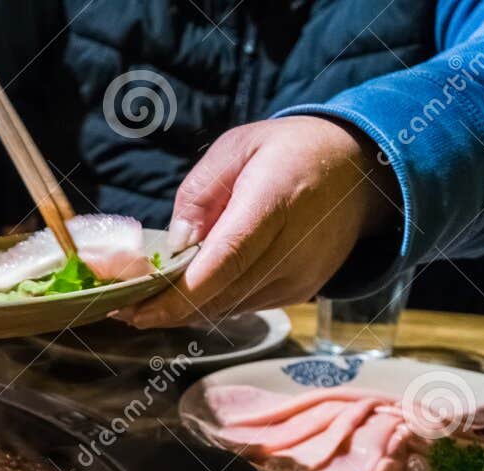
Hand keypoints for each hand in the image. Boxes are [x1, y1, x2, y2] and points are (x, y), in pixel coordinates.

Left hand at [121, 117, 398, 327]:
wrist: (362, 171)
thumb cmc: (289, 152)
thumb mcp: (238, 147)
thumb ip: (199, 193)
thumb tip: (175, 245)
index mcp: (275, 199)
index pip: (225, 259)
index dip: (178, 293)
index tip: (135, 308)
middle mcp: (294, 245)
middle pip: (221, 294)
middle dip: (167, 308)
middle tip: (121, 309)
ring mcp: (301, 275)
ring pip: (228, 308)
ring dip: (185, 310)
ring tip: (146, 300)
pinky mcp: (301, 291)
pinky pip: (244, 306)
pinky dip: (212, 303)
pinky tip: (189, 291)